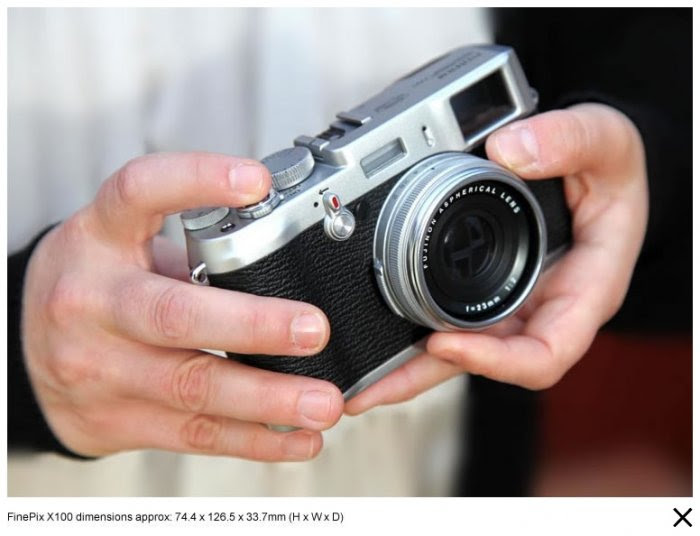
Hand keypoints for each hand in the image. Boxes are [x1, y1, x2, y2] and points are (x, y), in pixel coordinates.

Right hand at [22, 153, 343, 458]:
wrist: (26, 351)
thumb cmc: (97, 284)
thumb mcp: (124, 243)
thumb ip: (192, 246)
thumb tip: (292, 247)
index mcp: (100, 237)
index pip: (139, 192)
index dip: (196, 181)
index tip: (256, 182)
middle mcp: (93, 301)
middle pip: (174, 314)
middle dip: (252, 325)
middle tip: (314, 329)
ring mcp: (100, 367)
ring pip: (191, 387)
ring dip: (266, 398)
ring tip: (323, 403)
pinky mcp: (116, 420)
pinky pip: (192, 434)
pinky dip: (252, 439)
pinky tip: (296, 438)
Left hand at [346, 103, 647, 413]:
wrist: (595, 168)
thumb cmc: (611, 167)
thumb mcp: (607, 141)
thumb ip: (570, 140)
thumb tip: (510, 150)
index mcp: (584, 292)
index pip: (546, 354)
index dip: (495, 361)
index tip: (443, 342)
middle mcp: (543, 310)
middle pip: (484, 363)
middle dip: (424, 377)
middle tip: (364, 389)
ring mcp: (512, 304)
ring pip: (458, 348)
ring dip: (406, 366)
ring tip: (351, 379)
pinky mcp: (486, 290)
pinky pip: (448, 317)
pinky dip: (412, 331)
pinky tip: (370, 334)